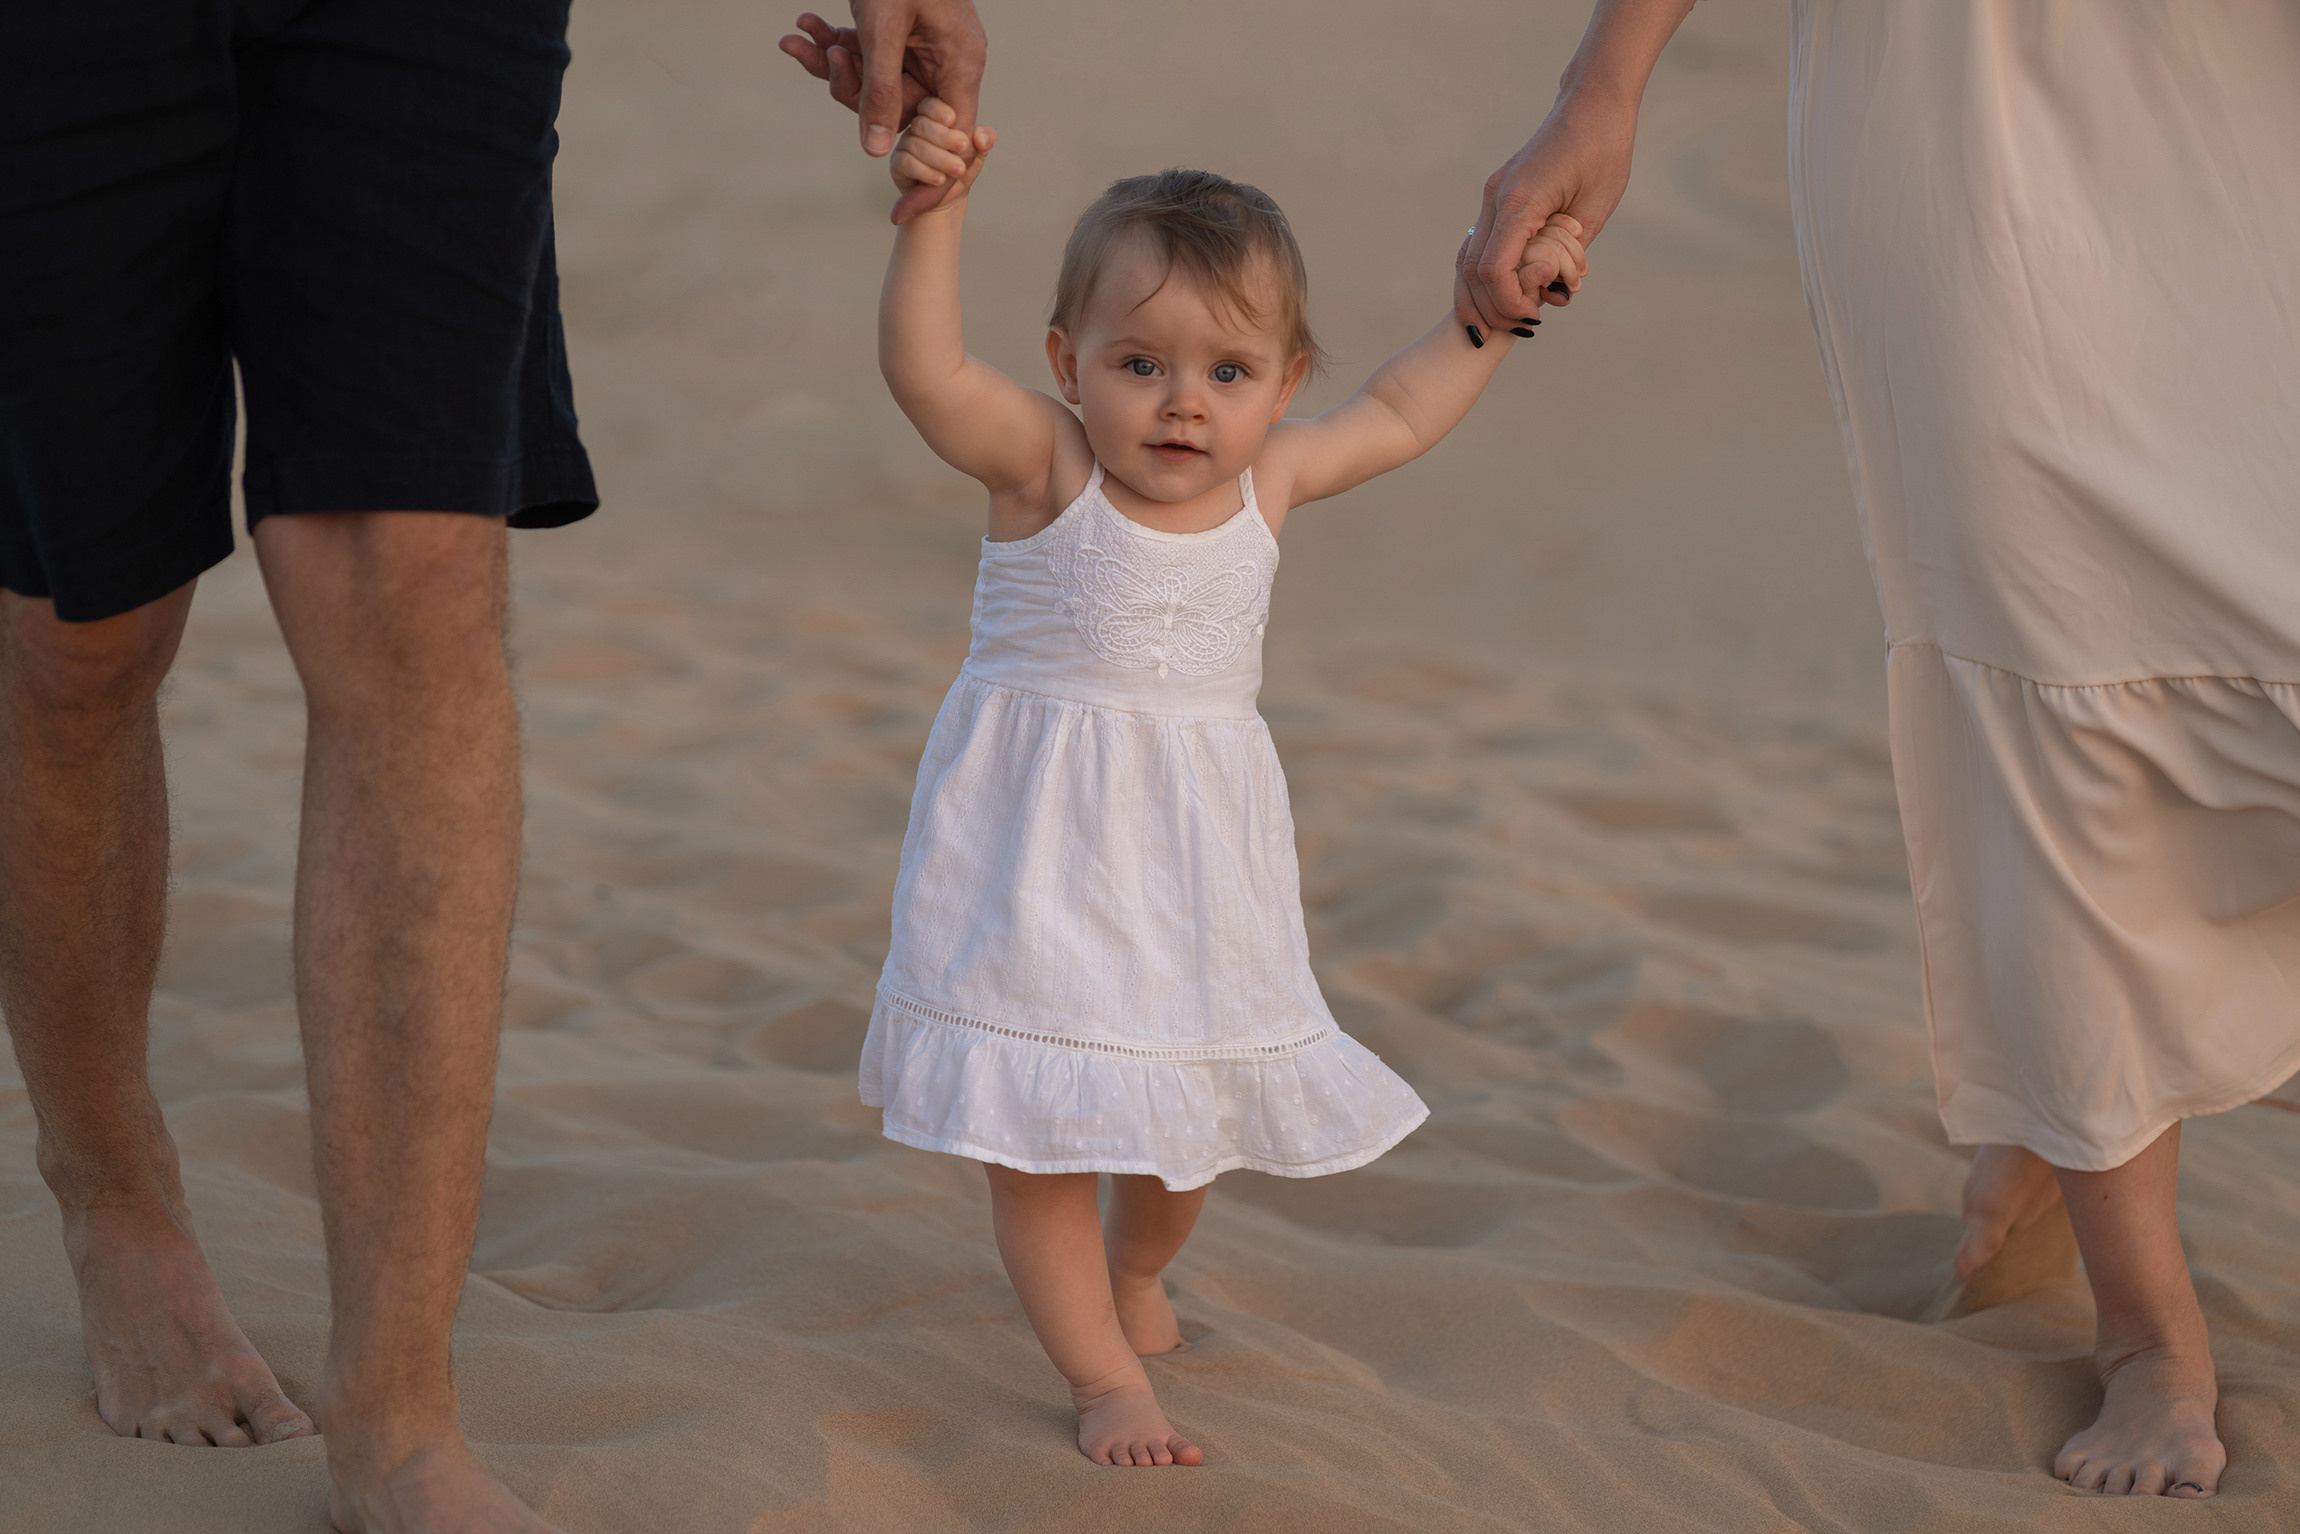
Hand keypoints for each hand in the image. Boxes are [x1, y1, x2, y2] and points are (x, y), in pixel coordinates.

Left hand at [779, 3, 987, 224]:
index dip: (929, 179)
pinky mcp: (903, 42)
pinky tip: (805, 26)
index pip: (953, 142)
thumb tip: (872, 151)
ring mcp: (926, 54)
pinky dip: (835, 47)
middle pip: (901, 113)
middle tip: (812, 53)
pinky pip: (870, 63)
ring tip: (800, 31)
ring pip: (877, 87)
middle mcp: (948, 65)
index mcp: (961, 65)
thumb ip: (878, 88)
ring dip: (832, 63)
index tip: (901, 214)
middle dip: (848, 91)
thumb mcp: (883, 27)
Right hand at [891, 97, 994, 202]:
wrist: (948, 201)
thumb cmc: (960, 172)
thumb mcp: (976, 157)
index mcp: (933, 119)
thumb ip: (983, 143)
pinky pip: (906, 162)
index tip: (953, 119)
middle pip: (922, 124)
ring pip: (916, 145)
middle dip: (945, 137)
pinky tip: (940, 179)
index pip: (929, 105)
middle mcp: (916, 129)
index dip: (939, 110)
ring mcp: (904, 146)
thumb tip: (982, 135)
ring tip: (957, 170)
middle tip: (963, 147)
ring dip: (940, 158)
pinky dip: (926, 171)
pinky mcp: (897, 165)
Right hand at [1455, 91, 1636, 331]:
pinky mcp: (1498, 196)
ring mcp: (1492, 196)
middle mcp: (1496, 198)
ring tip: (1497, 326)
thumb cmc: (1603, 150)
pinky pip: (1479, 244)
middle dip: (1490, 307)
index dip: (1509, 302)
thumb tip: (1552, 294)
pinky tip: (1499, 296)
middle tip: (1518, 329)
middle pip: (1470, 270)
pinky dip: (1485, 275)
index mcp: (1519, 201)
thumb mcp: (1596, 209)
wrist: (1592, 103)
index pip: (1494, 270)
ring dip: (1479, 296)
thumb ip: (1568, 253)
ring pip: (1466, 259)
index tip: (1534, 318)